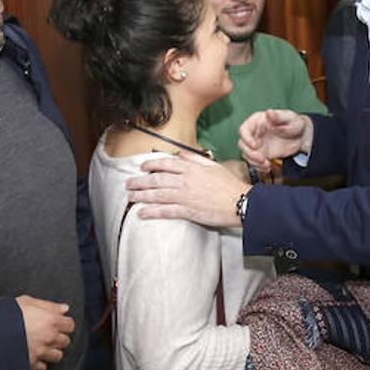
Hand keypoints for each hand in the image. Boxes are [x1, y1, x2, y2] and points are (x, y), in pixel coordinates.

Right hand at [16, 295, 73, 369]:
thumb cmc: (7, 314)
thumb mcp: (27, 302)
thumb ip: (49, 306)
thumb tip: (65, 309)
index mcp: (51, 320)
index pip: (70, 325)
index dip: (64, 324)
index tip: (57, 324)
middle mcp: (49, 337)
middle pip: (65, 342)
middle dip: (59, 338)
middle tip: (48, 335)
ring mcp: (41, 352)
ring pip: (57, 356)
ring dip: (51, 352)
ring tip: (42, 347)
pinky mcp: (30, 363)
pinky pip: (43, 368)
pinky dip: (39, 363)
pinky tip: (32, 356)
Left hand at [127, 150, 247, 227]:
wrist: (240, 201)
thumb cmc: (230, 184)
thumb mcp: (214, 165)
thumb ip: (195, 159)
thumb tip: (180, 156)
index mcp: (192, 168)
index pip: (166, 163)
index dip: (151, 165)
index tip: (142, 167)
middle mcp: (185, 180)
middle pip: (156, 179)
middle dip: (140, 181)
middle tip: (129, 184)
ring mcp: (185, 196)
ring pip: (157, 194)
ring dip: (141, 195)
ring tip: (130, 197)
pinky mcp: (188, 210)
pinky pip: (165, 211)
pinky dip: (151, 211)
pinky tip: (141, 213)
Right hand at [238, 109, 311, 174]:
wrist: (301, 136)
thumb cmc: (294, 123)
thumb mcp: (288, 118)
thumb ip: (278, 116)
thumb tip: (269, 112)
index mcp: (257, 121)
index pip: (244, 129)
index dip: (246, 138)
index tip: (255, 146)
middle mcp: (254, 133)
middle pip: (242, 144)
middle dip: (250, 154)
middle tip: (262, 159)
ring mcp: (256, 145)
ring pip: (246, 155)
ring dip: (254, 162)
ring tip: (267, 165)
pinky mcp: (261, 154)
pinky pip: (254, 162)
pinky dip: (259, 167)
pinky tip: (268, 167)